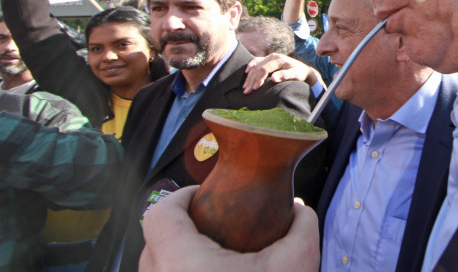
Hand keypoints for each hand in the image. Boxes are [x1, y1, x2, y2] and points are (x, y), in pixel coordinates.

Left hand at [140, 186, 319, 271]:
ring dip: (176, 259)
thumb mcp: (295, 267)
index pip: (160, 214)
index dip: (181, 197)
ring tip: (210, 259)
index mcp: (183, 265)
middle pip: (153, 243)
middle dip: (181, 229)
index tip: (204, 195)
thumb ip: (302, 230)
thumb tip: (299, 210)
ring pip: (155, 271)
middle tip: (212, 226)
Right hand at [243, 54, 323, 93]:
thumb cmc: (299, 73)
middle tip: (246, 91)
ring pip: (255, 65)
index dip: (258, 79)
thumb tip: (273, 78)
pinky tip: (246, 73)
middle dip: (251, 80)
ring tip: (245, 87)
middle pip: (258, 68)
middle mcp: (272, 57)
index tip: (255, 88)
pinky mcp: (267, 60)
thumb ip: (285, 75)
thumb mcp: (295, 75)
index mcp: (278, 59)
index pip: (264, 68)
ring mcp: (269, 57)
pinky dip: (250, 67)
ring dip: (249, 76)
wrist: (302, 69)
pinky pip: (256, 62)